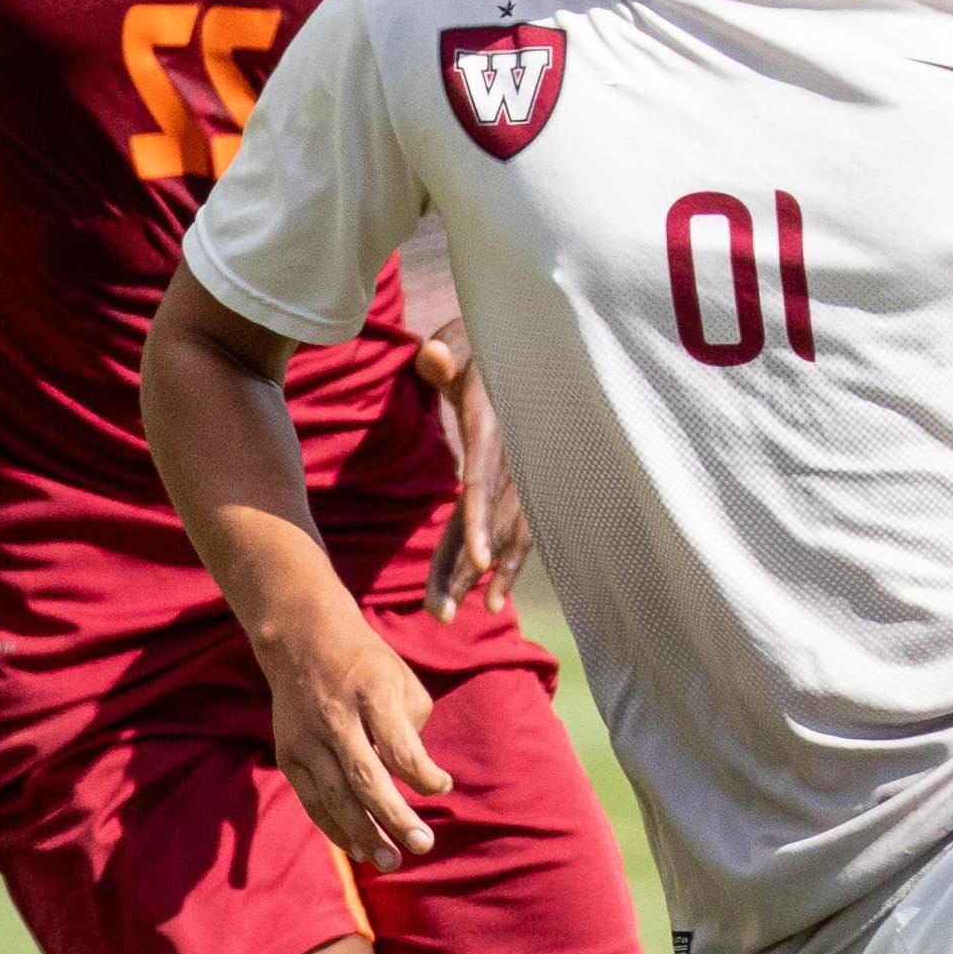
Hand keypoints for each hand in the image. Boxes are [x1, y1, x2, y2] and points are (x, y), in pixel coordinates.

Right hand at [261, 594, 452, 869]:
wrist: (303, 640)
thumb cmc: (367, 666)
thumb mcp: (400, 680)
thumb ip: (412, 729)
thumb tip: (415, 779)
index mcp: (371, 693)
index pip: (398, 745)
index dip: (422, 773)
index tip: (443, 786)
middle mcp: (335, 718)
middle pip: (366, 778)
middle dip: (395, 817)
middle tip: (423, 845)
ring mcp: (306, 738)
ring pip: (335, 796)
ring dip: (364, 833)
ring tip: (390, 861)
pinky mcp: (288, 753)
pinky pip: (312, 799)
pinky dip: (335, 826)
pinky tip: (358, 847)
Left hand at [416, 327, 535, 615]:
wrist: (520, 342)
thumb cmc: (478, 341)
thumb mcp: (460, 337)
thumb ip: (445, 352)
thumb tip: (432, 359)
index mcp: (494, 422)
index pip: (485, 477)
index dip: (482, 519)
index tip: (480, 563)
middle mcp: (514, 453)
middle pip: (493, 519)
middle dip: (469, 569)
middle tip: (439, 614)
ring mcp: (520, 471)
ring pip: (505, 532)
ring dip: (481, 576)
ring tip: (454, 615)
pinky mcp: (518, 482)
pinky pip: (514, 527)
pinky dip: (505, 562)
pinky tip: (490, 597)